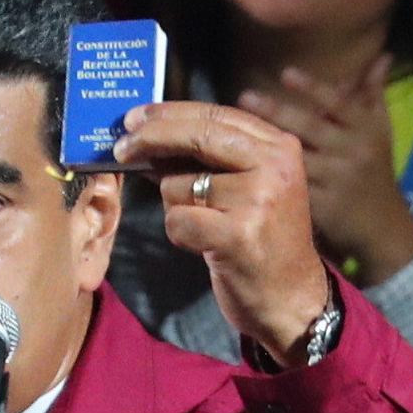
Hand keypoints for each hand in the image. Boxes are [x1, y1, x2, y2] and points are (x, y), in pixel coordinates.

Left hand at [114, 101, 331, 365]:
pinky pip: (177, 220)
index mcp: (278, 147)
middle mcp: (274, 166)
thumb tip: (149, 137)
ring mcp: (258, 199)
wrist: (292, 298)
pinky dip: (179, 234)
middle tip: (121, 148)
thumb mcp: (249, 188)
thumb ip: (210, 159)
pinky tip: (203, 244)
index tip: (135, 117)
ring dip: (176, 207)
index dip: (169, 113)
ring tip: (204, 226)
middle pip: (196, 136)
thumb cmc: (261, 241)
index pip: (214, 114)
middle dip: (150, 139)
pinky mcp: (238, 234)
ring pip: (179, 185)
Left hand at [239, 55, 412, 284]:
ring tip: (231, 132)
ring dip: (263, 146)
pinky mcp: (319, 210)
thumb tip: (381, 57)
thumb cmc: (375, 172)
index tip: (284, 73)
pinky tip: (237, 171)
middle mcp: (352, 152)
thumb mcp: (379, 132)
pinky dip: (262, 182)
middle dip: (276, 111)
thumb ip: (371, 95)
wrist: (383, 228)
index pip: (337, 103)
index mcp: (366, 129)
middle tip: (243, 95)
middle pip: (310, 128)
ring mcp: (335, 182)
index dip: (312, 88)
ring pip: (295, 161)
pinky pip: (287, 191)